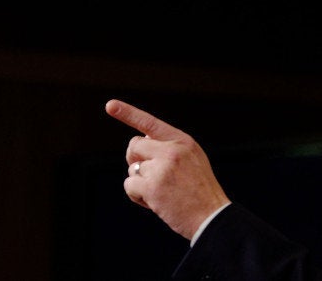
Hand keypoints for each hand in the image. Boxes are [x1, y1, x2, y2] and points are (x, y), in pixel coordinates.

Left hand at [105, 99, 229, 239]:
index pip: (151, 123)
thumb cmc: (201, 191)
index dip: (128, 113)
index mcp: (183, 141)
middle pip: (134, 146)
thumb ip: (171, 148)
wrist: (211, 215)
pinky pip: (129, 185)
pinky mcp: (152, 186)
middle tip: (149, 175)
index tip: (110, 105)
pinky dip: (136, 195)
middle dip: (135, 160)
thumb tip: (142, 139)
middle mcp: (172, 150)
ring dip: (140, 182)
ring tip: (161, 193)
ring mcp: (161, 168)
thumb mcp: (193, 160)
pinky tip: (154, 202)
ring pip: (132, 169)